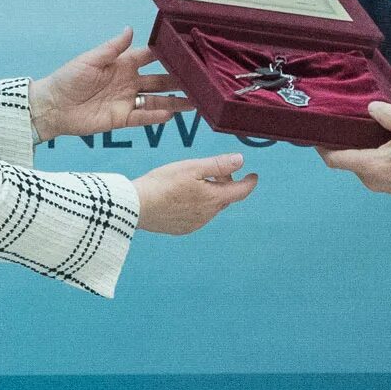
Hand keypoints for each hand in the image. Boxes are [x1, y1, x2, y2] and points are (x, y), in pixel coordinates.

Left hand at [31, 29, 190, 140]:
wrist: (53, 106)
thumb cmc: (68, 78)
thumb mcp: (90, 59)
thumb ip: (112, 48)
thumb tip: (130, 29)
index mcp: (122, 64)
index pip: (150, 57)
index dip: (167, 54)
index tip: (188, 51)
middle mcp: (129, 81)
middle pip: (160, 80)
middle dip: (179, 80)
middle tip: (201, 79)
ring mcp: (127, 101)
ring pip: (157, 100)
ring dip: (175, 101)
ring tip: (196, 101)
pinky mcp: (121, 119)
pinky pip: (143, 117)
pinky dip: (156, 116)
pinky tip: (170, 114)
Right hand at [132, 152, 258, 233]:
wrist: (137, 206)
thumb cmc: (163, 183)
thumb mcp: (192, 167)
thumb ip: (218, 165)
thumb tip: (241, 160)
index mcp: (214, 199)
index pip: (241, 191)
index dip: (249, 182)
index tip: (253, 176)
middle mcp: (208, 215)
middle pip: (225, 198)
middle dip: (225, 184)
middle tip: (214, 171)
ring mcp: (195, 224)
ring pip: (210, 208)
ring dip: (209, 195)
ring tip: (192, 182)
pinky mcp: (182, 229)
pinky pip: (196, 216)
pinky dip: (196, 206)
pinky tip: (180, 197)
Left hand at [319, 101, 390, 204]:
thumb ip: (388, 115)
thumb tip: (370, 107)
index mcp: (372, 166)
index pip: (334, 159)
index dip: (321, 146)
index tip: (316, 130)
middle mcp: (370, 179)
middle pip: (345, 160)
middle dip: (341, 142)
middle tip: (342, 120)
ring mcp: (379, 185)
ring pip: (358, 163)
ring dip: (357, 148)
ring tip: (362, 126)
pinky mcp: (388, 186)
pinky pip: (370, 168)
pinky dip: (368, 154)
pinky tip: (378, 140)